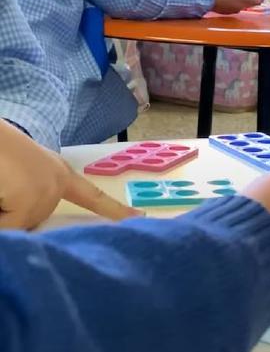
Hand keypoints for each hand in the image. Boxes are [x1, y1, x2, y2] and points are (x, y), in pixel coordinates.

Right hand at [0, 121, 139, 228]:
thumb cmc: (0, 157)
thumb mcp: (20, 181)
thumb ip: (33, 202)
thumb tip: (33, 225)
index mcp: (58, 173)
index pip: (91, 195)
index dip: (113, 209)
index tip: (139, 216)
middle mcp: (59, 182)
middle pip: (35, 222)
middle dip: (12, 215)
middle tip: (3, 187)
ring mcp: (48, 190)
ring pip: (20, 227)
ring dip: (4, 217)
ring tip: (0, 186)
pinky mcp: (32, 197)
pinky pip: (10, 229)